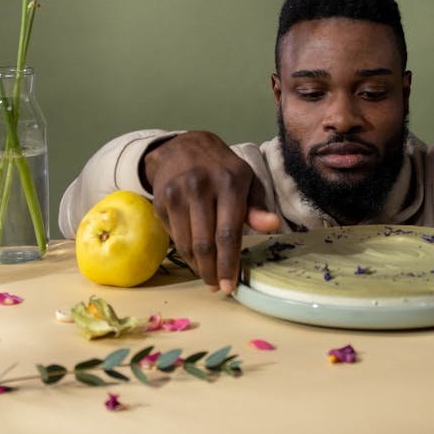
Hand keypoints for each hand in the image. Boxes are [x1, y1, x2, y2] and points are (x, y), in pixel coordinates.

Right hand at [144, 131, 279, 292]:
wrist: (183, 146)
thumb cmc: (222, 168)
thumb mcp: (245, 180)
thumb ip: (257, 205)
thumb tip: (273, 225)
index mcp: (229, 182)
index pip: (228, 232)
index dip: (229, 263)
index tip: (230, 285)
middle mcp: (200, 187)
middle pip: (205, 243)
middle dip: (212, 271)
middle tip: (218, 287)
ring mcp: (176, 194)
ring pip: (186, 244)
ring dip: (197, 266)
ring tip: (208, 275)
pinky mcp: (160, 201)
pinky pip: (174, 237)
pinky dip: (185, 253)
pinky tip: (195, 258)